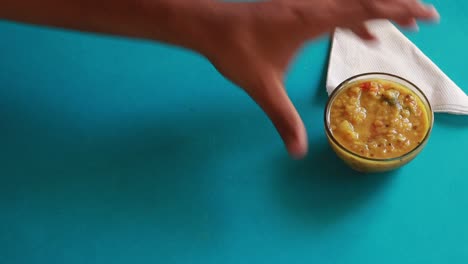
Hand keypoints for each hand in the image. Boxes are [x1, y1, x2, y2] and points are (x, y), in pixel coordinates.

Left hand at [199, 0, 438, 157]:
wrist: (208, 26)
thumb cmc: (235, 51)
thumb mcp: (263, 88)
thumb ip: (282, 118)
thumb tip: (297, 152)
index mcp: (312, 18)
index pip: (365, 9)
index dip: (399, 10)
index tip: (426, 17)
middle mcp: (312, 4)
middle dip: (396, 7)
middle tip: (422, 20)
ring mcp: (303, 2)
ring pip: (349, 2)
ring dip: (375, 12)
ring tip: (397, 29)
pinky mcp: (295, 6)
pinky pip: (334, 8)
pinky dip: (353, 19)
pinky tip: (359, 36)